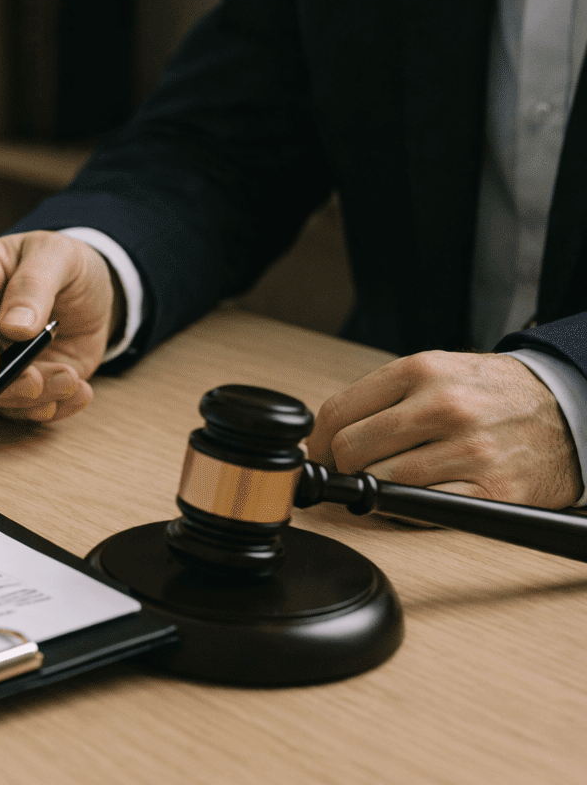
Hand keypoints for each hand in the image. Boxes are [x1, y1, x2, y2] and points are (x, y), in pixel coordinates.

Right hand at [0, 231, 120, 421]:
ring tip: (71, 381)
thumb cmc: (65, 265)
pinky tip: (77, 393)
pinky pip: (12, 408)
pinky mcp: (3, 381)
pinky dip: (45, 408)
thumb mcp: (61, 257)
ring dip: (27, 399)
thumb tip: (13, 327)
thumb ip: (36, 285)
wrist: (85, 294)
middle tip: (39, 384)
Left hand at [304, 351, 582, 507]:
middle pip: (351, 449)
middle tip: (348, 473)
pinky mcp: (493, 490)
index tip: (317, 455)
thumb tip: (322, 438)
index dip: (317, 442)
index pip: (338, 412)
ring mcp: (470, 449)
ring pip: (381, 482)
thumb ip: (381, 397)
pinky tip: (414, 497)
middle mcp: (444, 406)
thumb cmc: (490, 393)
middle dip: (340, 467)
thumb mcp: (435, 372)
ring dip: (372, 490)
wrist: (567, 408)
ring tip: (385, 483)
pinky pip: (423, 509)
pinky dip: (407, 508)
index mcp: (421, 370)